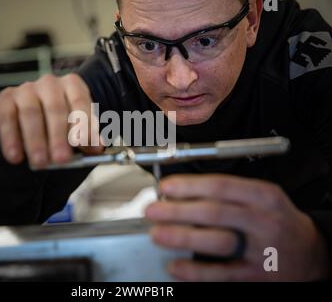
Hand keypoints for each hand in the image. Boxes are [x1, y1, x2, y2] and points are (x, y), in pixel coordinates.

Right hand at [0, 74, 102, 167]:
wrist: (38, 122)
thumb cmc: (63, 125)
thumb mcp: (78, 131)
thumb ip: (87, 139)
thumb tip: (96, 149)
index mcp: (73, 85)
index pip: (80, 101)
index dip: (83, 123)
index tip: (83, 144)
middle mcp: (50, 83)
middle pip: (55, 108)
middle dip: (58, 136)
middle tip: (61, 159)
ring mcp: (26, 89)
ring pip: (31, 113)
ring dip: (36, 140)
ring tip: (40, 163)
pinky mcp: (6, 98)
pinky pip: (7, 117)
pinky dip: (10, 138)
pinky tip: (15, 157)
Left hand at [145, 174, 330, 280]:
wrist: (310, 254)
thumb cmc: (276, 221)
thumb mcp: (261, 198)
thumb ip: (227, 194)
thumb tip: (182, 193)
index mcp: (264, 196)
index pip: (221, 186)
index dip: (189, 186)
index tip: (166, 187)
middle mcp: (264, 221)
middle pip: (214, 212)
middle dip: (177, 210)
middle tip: (152, 210)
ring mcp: (261, 251)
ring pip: (216, 242)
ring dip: (181, 237)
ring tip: (157, 234)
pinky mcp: (256, 276)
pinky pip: (221, 275)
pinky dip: (194, 271)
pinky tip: (175, 265)